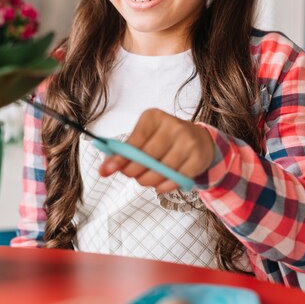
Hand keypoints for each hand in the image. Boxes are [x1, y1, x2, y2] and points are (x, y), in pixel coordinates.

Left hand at [98, 109, 214, 191]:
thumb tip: (105, 168)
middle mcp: (173, 126)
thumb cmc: (165, 139)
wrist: (199, 139)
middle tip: (129, 175)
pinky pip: (176, 178)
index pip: (134, 140)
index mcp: (154, 117)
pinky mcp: (198, 157)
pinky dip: (164, 186)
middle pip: (147, 156)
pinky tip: (159, 185)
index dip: (120, 157)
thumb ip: (126, 151)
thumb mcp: (146, 137)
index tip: (107, 170)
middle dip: (133, 171)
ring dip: (148, 180)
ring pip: (162, 169)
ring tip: (144, 180)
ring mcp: (187, 141)